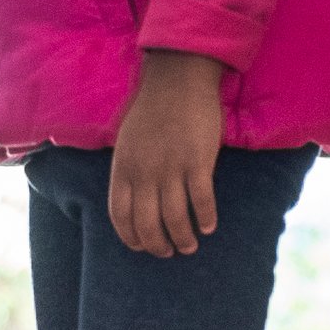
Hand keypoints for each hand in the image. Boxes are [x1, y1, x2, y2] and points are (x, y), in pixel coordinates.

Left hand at [109, 49, 227, 256]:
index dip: (131, 238)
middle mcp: (144, 173)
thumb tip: (133, 200)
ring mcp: (171, 168)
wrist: (177, 79)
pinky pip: (202, 201)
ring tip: (190, 245)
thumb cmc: (152, 110)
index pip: (120, 217)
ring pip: (175, 220)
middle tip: (169, 251)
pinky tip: (209, 226)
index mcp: (123, 168)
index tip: (142, 246)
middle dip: (158, 246)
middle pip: (147, 225)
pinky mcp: (197, 162)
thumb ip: (128, 171)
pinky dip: (206, 219)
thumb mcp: (126, 141)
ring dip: (183, 239)